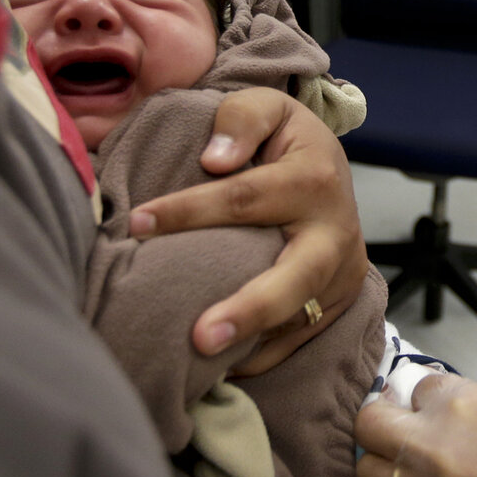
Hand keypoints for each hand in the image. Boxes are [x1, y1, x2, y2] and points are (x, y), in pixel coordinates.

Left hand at [127, 88, 368, 364]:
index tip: (135, 225)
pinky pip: (300, 338)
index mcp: (314, 179)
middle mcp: (335, 232)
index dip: (188, 211)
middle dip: (250, 309)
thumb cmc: (286, 140)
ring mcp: (341, 273)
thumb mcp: (270, 107)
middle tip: (200, 337)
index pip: (245, 197)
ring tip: (205, 368)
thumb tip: (215, 160)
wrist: (333, 169)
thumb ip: (242, 119)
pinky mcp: (337, 302)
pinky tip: (221, 369)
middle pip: (296, 277)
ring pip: (301, 317)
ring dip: (253, 344)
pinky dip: (262, 357)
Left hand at [356, 374, 476, 476]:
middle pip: (369, 423)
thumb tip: (436, 409)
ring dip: (384, 469)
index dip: (426, 400)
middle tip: (396, 432)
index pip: (417, 386)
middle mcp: (429, 442)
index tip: (436, 411)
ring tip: (405, 473)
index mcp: (458, 402)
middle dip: (381, 423)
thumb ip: (467, 407)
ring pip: (367, 472)